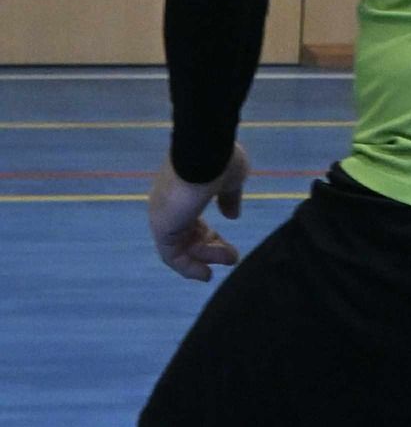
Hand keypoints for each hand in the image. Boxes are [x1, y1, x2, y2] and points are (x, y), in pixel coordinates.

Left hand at [148, 143, 248, 280]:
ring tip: (231, 259)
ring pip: (182, 246)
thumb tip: (233, 216)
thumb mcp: (232, 179)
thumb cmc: (219, 161)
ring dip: (206, 257)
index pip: (193, 219)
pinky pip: (173, 255)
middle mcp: (170, 206)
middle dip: (210, 248)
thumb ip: (230, 198)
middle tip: (233, 257)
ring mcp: (164, 216)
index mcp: (185, 190)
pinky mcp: (162, 228)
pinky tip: (206, 274)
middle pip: (187, 235)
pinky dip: (188, 267)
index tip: (227, 245)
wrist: (203, 152)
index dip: (210, 235)